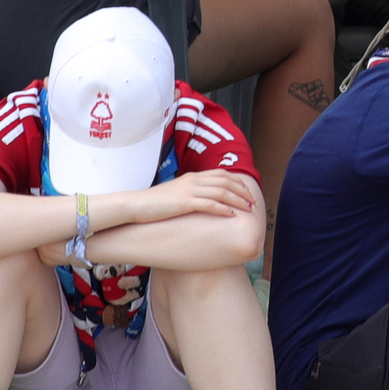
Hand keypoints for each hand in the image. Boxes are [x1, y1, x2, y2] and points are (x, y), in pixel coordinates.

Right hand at [110, 171, 257, 225]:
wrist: (135, 205)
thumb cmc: (153, 204)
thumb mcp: (175, 195)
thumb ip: (189, 194)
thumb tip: (201, 202)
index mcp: (192, 177)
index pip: (221, 174)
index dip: (237, 182)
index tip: (247, 191)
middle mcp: (193, 181)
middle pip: (225, 181)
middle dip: (242, 190)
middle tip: (253, 201)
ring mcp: (189, 191)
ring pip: (221, 191)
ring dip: (237, 200)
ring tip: (247, 209)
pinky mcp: (184, 203)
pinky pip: (209, 204)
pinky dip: (223, 208)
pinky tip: (231, 215)